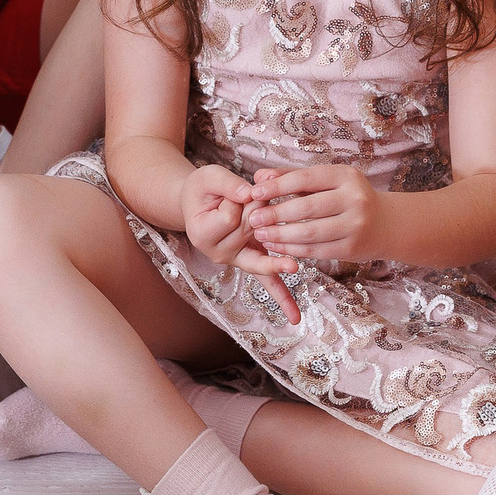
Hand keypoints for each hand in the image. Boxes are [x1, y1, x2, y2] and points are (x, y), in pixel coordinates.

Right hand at [183, 163, 298, 323]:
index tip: (226, 194)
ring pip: (266, 239)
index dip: (234, 199)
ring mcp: (237, 260)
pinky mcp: (251, 262)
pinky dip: (283, 298)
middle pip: (251, 228)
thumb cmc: (204, 190)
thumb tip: (251, 193)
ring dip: (266, 219)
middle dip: (253, 207)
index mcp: (202, 235)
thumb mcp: (209, 177)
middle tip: (240, 198)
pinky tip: (295, 317)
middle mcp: (218, 253)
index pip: (230, 217)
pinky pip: (268, 283)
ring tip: (251, 210)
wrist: (200, 204)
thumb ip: (228, 183)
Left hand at [247, 164, 385, 263]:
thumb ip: (292, 177)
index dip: (278, 186)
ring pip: (310, 233)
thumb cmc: (347, 198)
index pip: (306, 179)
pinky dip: (292, 249)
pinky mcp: (352, 249)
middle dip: (276, 214)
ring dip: (281, 235)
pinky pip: (316, 250)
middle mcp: (354, 199)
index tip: (255, 192)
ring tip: (261, 234)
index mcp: (346, 176)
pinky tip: (276, 246)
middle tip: (253, 219)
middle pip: (307, 208)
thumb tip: (259, 177)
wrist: (386, 224)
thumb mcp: (327, 181)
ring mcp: (355, 225)